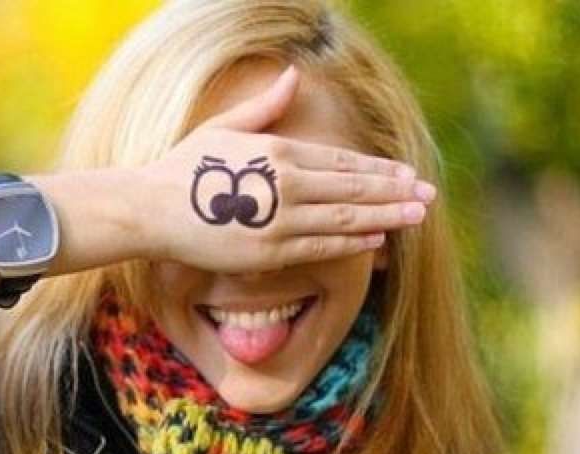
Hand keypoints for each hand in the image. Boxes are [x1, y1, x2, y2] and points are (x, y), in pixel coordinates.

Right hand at [131, 64, 436, 272]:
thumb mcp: (225, 128)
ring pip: (346, 218)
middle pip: (353, 188)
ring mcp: (280, 220)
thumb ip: (264, 107)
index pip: (341, 160)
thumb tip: (292, 76)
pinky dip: (352, 242)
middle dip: (395, 192)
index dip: (378, 168)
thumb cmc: (183, 169)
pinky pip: (321, 246)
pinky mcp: (270, 251)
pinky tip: (377, 238)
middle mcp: (287, 185)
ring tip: (416, 216)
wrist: (151, 210)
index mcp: (279, 151)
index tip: (406, 173)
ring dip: (386, 217)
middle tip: (429, 196)